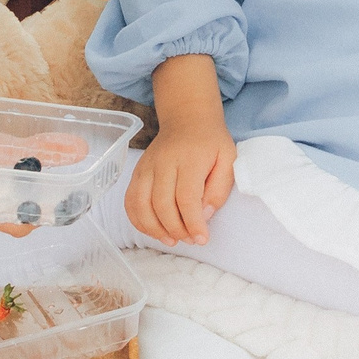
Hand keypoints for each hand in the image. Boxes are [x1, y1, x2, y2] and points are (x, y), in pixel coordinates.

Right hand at [129, 54, 236, 244]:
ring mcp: (146, 167)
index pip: (186, 198)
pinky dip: (138, 220)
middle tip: (191, 240)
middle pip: (162, 205)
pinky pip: (130, 201)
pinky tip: (154, 230)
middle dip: (176, 230)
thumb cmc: (210, 141)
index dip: (193, 223)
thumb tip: (204, 215)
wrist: (187, 118)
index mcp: (189, 159)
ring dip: (155, 229)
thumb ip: (219, 188)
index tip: (202, 239)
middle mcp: (163, 162)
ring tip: (172, 240)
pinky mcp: (137, 172)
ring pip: (141, 205)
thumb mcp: (228, 159)